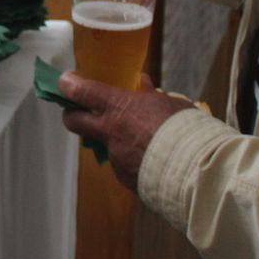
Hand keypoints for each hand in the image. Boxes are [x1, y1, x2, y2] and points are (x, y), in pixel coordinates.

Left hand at [56, 71, 194, 187]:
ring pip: (105, 145)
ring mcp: (115, 157)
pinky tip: (152, 161)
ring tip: (141, 141)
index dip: (69, 85)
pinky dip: (132, 161)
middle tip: (77, 111)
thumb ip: (151, 95)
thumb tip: (143, 83)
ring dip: (116, 141)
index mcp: (120, 108)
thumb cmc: (184, 128)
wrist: (193, 168)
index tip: (65, 81)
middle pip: (74, 121)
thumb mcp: (169, 103)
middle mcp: (110, 132)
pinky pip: (123, 165)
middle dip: (71, 114)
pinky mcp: (124, 177)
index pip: (83, 92)